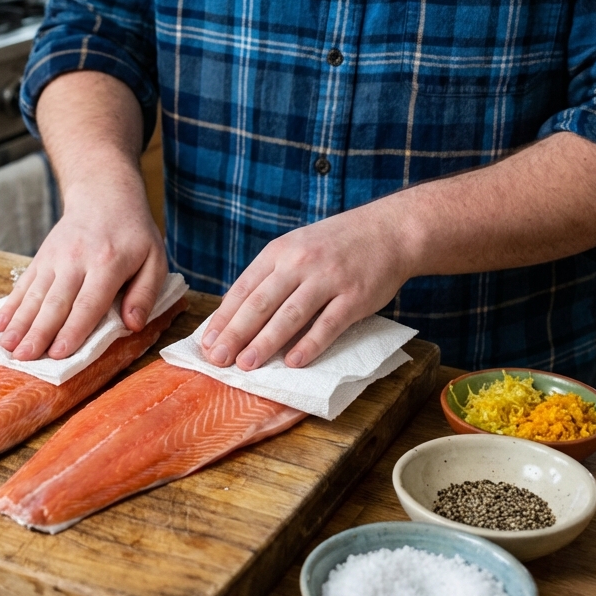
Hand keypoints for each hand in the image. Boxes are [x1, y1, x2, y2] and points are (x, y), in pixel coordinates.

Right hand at [0, 163, 166, 360]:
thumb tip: (133, 325)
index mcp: (108, 263)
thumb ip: (145, 293)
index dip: (73, 329)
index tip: (58, 353)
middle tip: (23, 358)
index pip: (89, 302)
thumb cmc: (133, 233)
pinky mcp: (41, 257)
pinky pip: (24, 283)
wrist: (104, 194)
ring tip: (6, 347)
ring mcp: (55, 257)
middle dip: (38, 332)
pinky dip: (10, 305)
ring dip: (19, 322)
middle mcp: (76, 260)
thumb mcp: (154, 258)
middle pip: (56, 302)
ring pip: (35, 295)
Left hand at [200, 199, 414, 370]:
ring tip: (246, 365)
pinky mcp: (354, 297)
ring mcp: (328, 279)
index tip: (207, 343)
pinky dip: (309, 345)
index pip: (243, 288)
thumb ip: (271, 275)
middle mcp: (300, 262)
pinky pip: (328, 325)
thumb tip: (238, 315)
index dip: (224, 318)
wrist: (388, 230)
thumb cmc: (336, 244)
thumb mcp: (297, 246)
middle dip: (235, 334)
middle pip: (260, 303)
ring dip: (265, 342)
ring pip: (289, 315)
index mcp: (280, 251)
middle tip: (217, 360)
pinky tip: (293, 362)